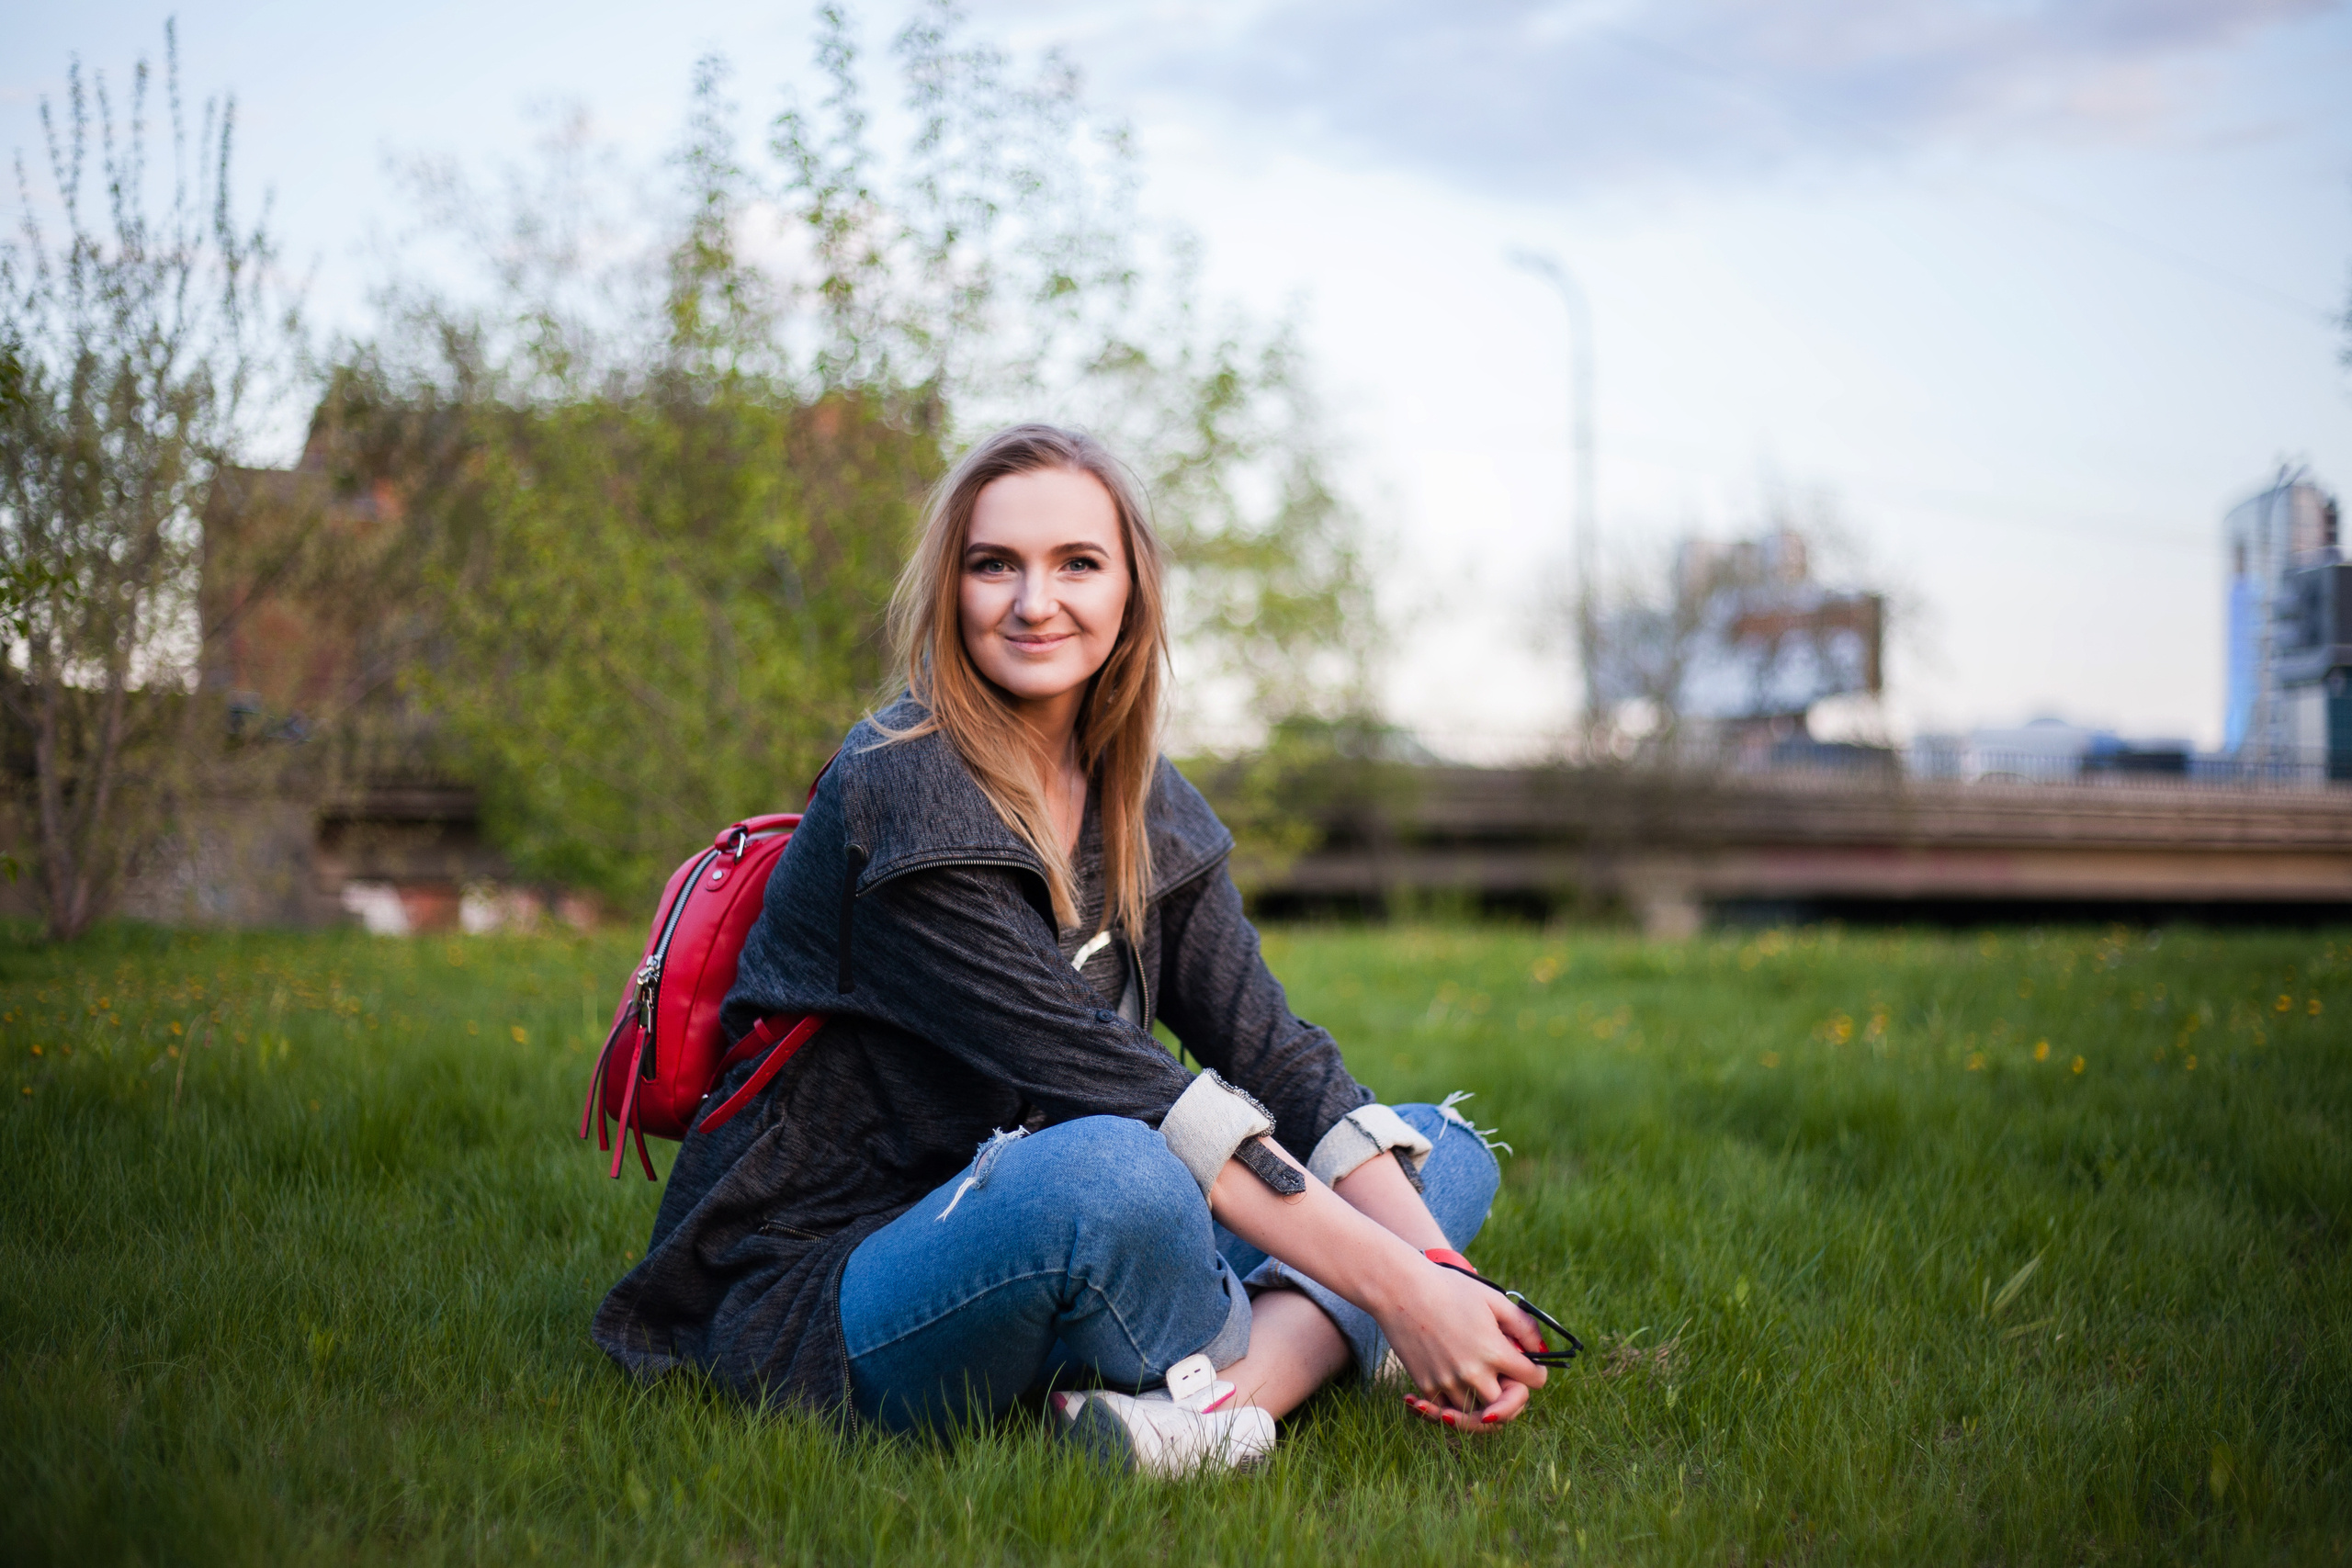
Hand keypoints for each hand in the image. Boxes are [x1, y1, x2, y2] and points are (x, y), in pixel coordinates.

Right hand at [1378, 1257, 1548, 1427]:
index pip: (1534, 1381)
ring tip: (1484, 1389)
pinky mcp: (1426, 1385)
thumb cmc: (1449, 1288)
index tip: (1529, 1367)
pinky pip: (1447, 1410)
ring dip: (1484, 1405)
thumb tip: (1542, 1351)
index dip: (1536, 1373)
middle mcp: (1474, 1373)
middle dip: (1513, 1398)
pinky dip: (1454, 1408)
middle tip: (1508, 1385)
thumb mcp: (1493, 1299)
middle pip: (1507, 1407)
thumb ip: (1523, 1326)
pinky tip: (1457, 1393)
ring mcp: (1448, 1383)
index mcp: (1495, 1351)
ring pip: (1477, 1414)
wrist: (1400, 1289)